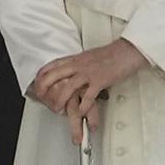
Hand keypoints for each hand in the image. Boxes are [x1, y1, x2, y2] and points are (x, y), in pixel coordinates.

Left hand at [28, 39, 148, 144]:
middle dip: (44, 89)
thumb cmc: (112, 55)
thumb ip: (79, 65)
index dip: (41, 76)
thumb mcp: (89, 57)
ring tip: (57, 111)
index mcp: (75, 59)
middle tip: (41, 100)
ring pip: (67, 87)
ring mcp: (88, 72)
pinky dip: (83, 107)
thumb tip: (72, 72)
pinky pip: (87, 96)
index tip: (36, 85)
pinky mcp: (100, 80)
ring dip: (60, 101)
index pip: (52, 65)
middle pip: (54, 76)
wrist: (127, 51)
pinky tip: (80, 113)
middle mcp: (79, 65)